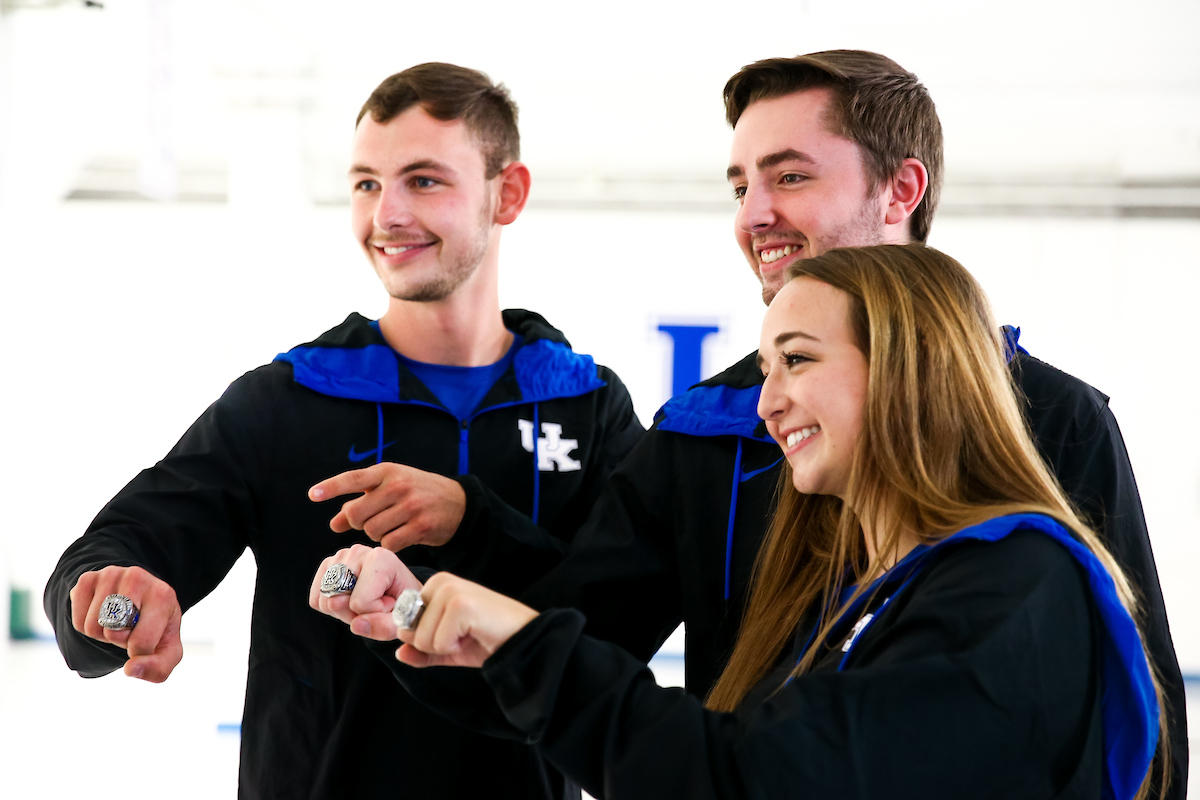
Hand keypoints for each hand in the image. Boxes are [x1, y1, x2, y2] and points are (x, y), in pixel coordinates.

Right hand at [69, 566, 182, 682]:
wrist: (140, 598)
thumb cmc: (156, 628)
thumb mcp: (167, 650)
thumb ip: (158, 667)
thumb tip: (130, 669)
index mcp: (163, 595)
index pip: (141, 641)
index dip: (138, 652)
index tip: (145, 639)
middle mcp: (137, 577)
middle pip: (113, 633)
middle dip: (119, 640)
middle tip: (130, 628)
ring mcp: (110, 575)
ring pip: (92, 628)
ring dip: (103, 634)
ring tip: (117, 622)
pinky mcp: (87, 579)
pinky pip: (77, 621)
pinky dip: (87, 626)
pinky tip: (103, 614)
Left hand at [308, 463, 466, 551]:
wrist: (458, 503)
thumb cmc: (416, 493)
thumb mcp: (390, 489)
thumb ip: (361, 502)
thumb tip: (333, 523)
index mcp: (388, 471)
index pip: (353, 478)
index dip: (331, 487)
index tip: (313, 495)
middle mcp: (398, 486)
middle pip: (357, 513)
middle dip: (357, 522)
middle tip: (369, 521)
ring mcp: (411, 506)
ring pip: (372, 531)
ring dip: (375, 534)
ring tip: (389, 527)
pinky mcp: (421, 526)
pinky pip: (390, 543)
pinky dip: (390, 544)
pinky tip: (400, 536)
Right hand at [309, 544, 422, 640]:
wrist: (399, 591)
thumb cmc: (403, 603)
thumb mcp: (402, 619)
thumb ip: (384, 626)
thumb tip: (356, 625)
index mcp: (381, 558)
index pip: (361, 603)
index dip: (375, 613)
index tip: (389, 602)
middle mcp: (357, 551)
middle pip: (338, 602)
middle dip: (356, 614)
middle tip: (376, 605)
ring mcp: (338, 557)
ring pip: (326, 603)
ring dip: (344, 612)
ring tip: (366, 601)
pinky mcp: (326, 566)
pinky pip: (316, 601)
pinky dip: (331, 608)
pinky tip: (351, 599)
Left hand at [394, 573, 538, 668]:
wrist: (522, 638)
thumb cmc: (488, 639)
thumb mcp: (449, 647)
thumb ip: (422, 651)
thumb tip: (399, 653)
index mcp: (436, 585)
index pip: (404, 622)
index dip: (425, 638)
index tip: (453, 633)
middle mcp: (441, 582)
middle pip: (409, 631)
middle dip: (433, 644)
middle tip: (462, 636)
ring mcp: (451, 591)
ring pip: (422, 638)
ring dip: (446, 647)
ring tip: (469, 634)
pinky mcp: (460, 605)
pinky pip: (439, 642)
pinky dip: (456, 648)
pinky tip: (475, 635)